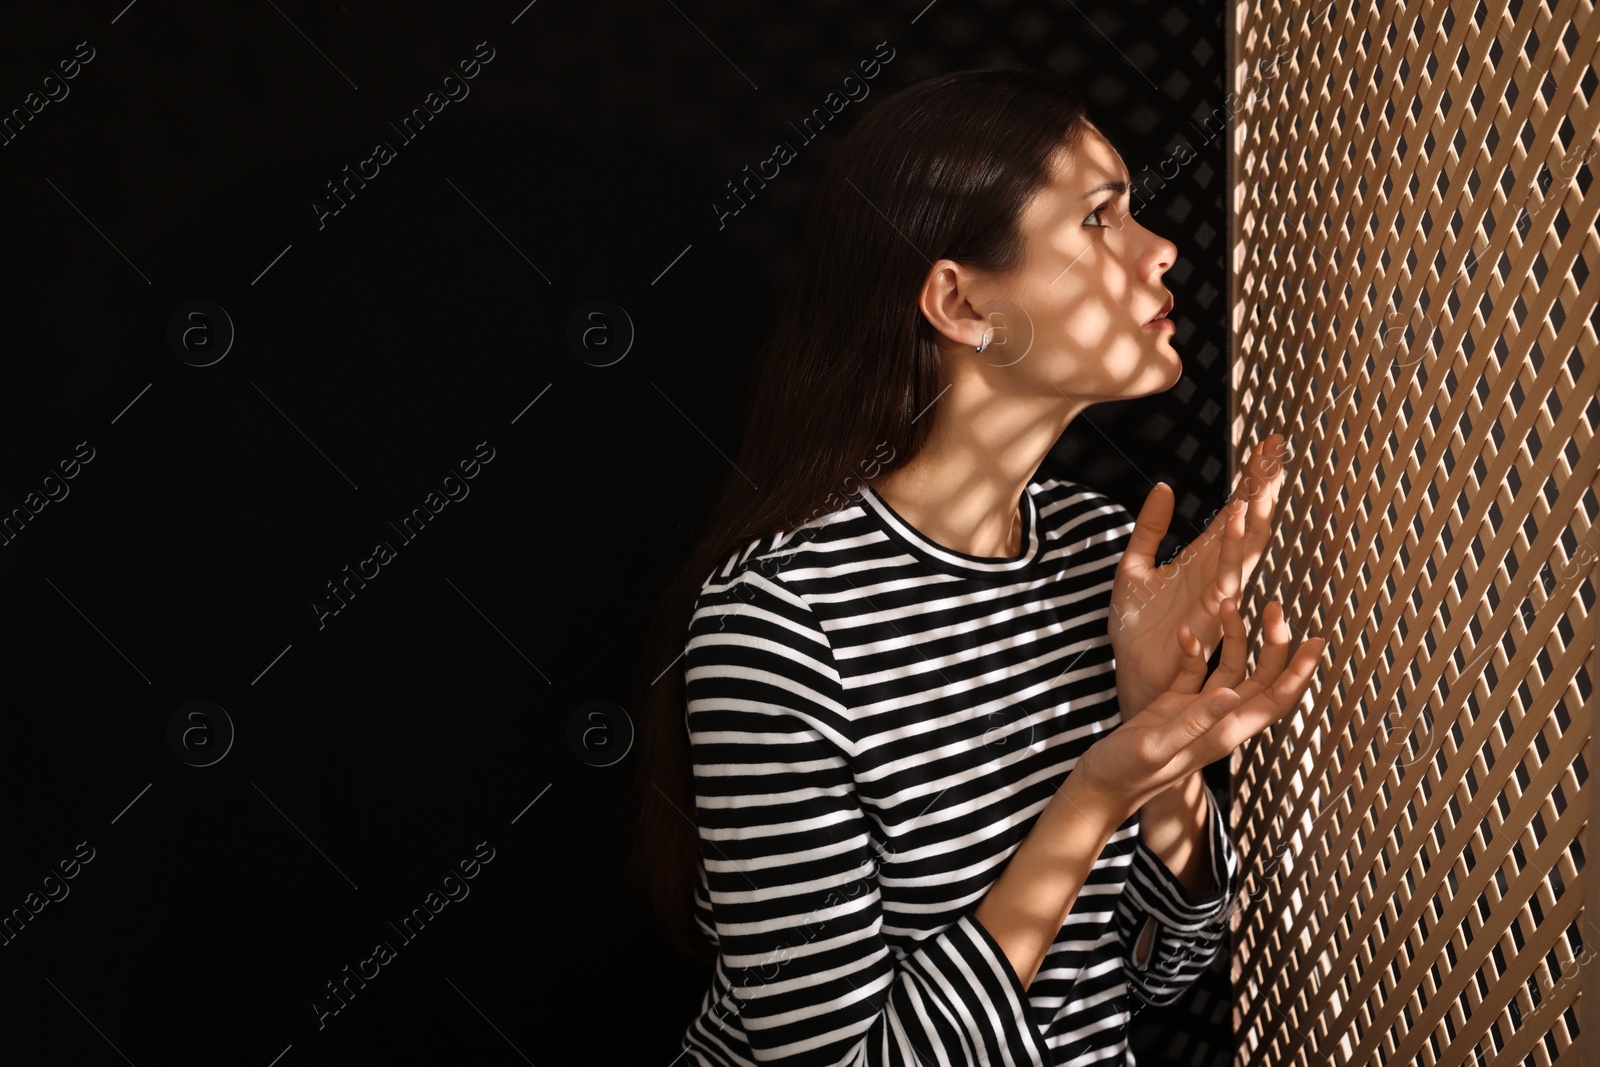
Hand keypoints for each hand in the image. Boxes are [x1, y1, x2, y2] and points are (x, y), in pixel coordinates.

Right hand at [1070, 595, 1323, 827]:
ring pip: (1232, 668)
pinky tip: (1182, 632)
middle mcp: (1219, 721)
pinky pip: (1196, 670)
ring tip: (1228, 603)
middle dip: (1274, 643)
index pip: (1275, 699)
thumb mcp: (1157, 747)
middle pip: (1262, 679)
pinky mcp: (1175, 704)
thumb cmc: (1126, 773)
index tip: (1317, 641)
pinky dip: (1194, 648)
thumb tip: (1230, 695)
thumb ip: (1193, 722)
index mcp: (1223, 734)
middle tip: (1275, 605)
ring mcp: (1198, 711)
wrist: (1100, 786)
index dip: (1299, 672)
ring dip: (1235, 636)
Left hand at [1109, 435, 1286, 713]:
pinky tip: (1237, 519)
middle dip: (1264, 485)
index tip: (1268, 442)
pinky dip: (1234, 548)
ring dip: (1255, 511)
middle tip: (1277, 447)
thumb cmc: (1137, 629)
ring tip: (1261, 476)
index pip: (1236, 509)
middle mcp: (1220, 572)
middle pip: (1251, 520)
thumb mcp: (1134, 567)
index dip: (1251, 478)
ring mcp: (1220, 592)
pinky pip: (1227, 576)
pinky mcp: (1211, 614)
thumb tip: (1167, 487)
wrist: (1131, 672)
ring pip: (1247, 545)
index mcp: (1205, 558)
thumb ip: (1150, 528)